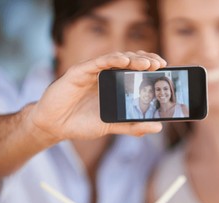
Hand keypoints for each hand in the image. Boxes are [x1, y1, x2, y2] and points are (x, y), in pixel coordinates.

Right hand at [28, 51, 166, 142]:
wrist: (54, 126)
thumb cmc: (80, 123)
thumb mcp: (111, 125)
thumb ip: (133, 126)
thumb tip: (159, 127)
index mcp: (113, 85)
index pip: (135, 70)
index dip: (149, 67)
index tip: (165, 69)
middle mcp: (104, 75)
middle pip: (129, 61)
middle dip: (146, 60)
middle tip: (160, 65)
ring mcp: (92, 72)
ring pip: (116, 58)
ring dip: (133, 59)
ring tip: (148, 63)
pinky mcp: (78, 72)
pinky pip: (97, 62)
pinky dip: (111, 60)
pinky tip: (124, 61)